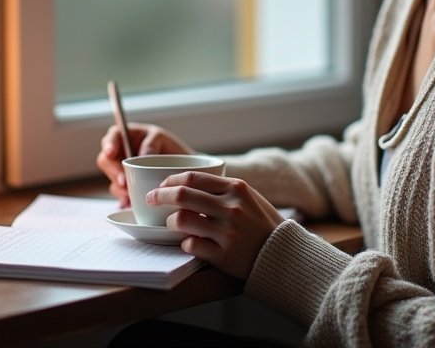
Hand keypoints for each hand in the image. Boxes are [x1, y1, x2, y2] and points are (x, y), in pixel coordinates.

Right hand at [96, 123, 192, 205]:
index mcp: (127, 137)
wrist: (184, 172)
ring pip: (112, 179)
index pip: (113, 136)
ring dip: (119, 188)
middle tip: (123, 181)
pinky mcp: (127, 189)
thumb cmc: (170, 148)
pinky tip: (131, 202)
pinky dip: (126, 199)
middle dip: (113, 172)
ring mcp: (123, 172)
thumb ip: (151, 143)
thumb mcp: (162, 139)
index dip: (108, 144)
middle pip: (106, 160)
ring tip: (130, 194)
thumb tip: (142, 155)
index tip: (111, 153)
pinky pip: (121, 195)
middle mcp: (121, 154)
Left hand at [148, 172, 282, 279]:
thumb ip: (223, 188)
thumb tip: (189, 181)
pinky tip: (190, 242)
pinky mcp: (224, 256)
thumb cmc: (262, 223)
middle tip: (151, 200)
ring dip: (171, 222)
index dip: (170, 180)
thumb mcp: (249, 197)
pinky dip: (185, 243)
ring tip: (172, 224)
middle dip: (159, 196)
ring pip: (182, 220)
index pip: (192, 177)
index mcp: (236, 188)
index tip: (161, 185)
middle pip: (181, 195)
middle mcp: (231, 208)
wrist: (283, 254)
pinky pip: (191, 245)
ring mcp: (228, 232)